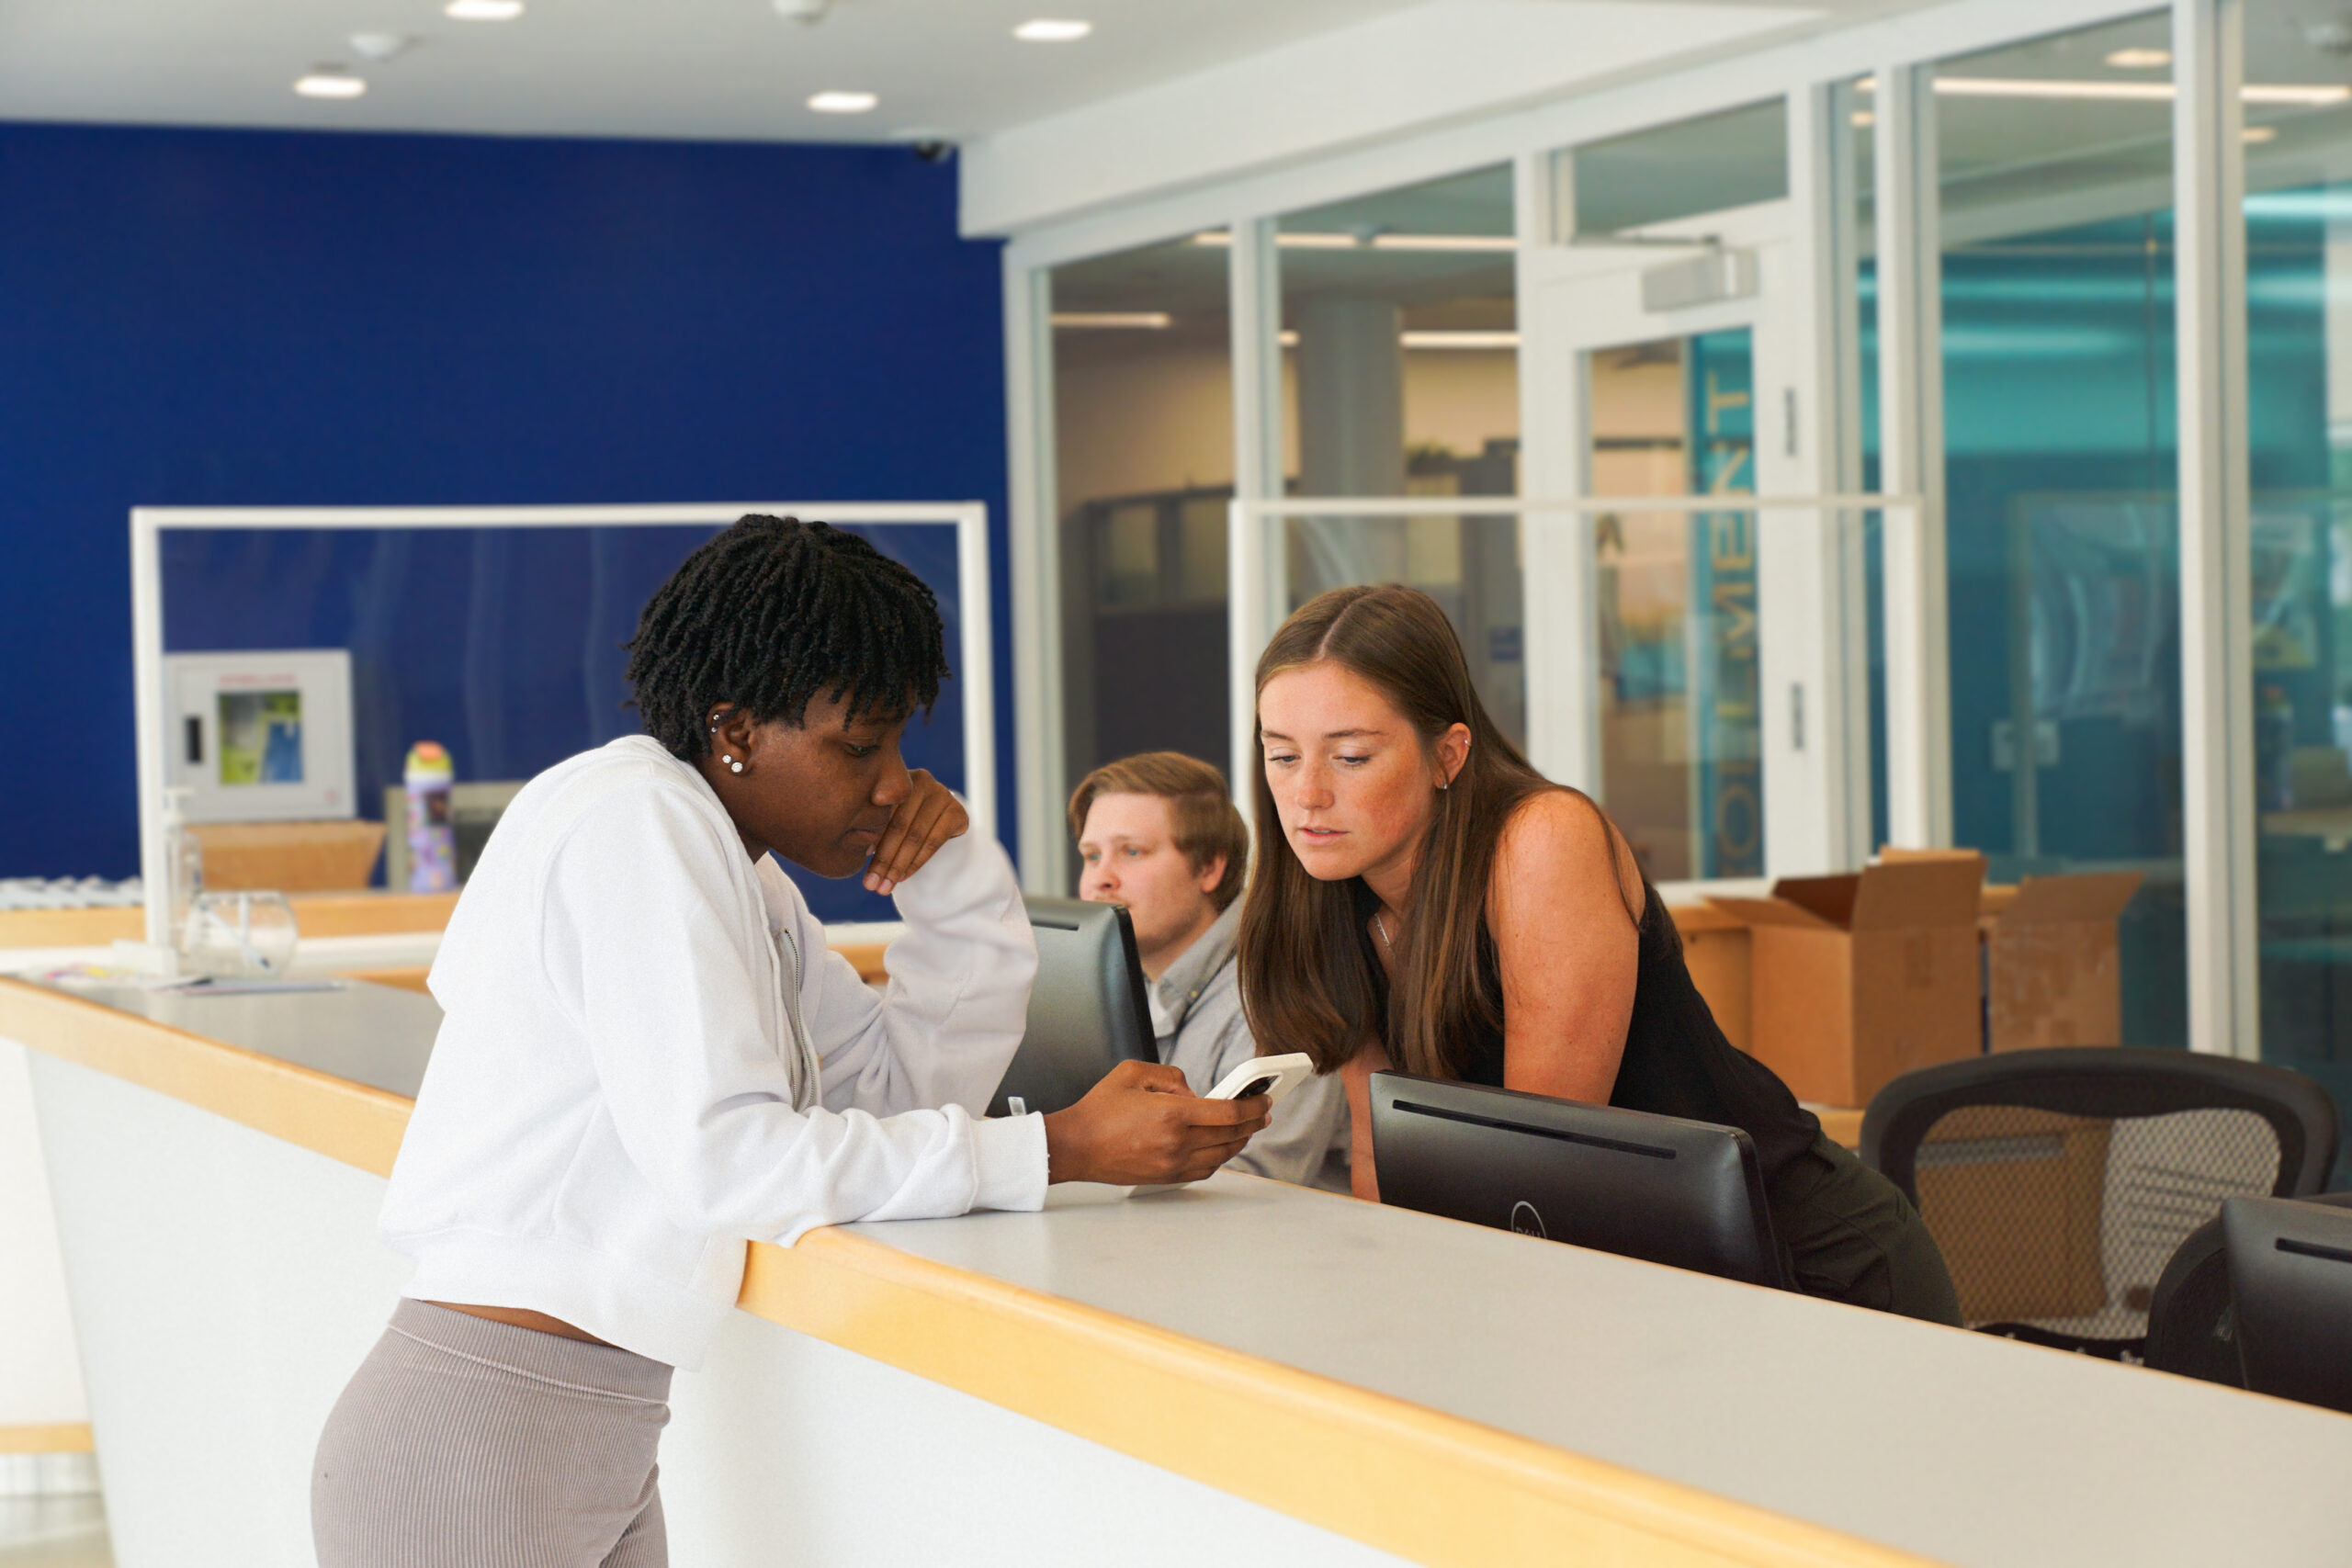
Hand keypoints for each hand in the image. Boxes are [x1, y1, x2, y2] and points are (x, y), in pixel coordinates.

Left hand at [864, 770, 967, 895]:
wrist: (941, 822)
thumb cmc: (904, 821)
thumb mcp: (887, 820)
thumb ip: (875, 829)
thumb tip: (861, 850)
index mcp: (897, 777)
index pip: (883, 811)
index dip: (871, 838)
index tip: (860, 861)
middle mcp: (922, 780)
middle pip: (899, 824)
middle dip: (883, 858)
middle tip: (871, 885)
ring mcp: (943, 794)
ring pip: (916, 836)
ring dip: (898, 865)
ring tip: (885, 887)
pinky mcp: (957, 812)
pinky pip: (934, 842)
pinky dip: (916, 862)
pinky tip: (903, 877)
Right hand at [1042, 1060, 1270, 1185]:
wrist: (1075, 1146)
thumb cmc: (1099, 1109)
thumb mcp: (1132, 1072)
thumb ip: (1171, 1075)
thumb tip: (1194, 1092)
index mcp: (1171, 1113)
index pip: (1228, 1112)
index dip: (1253, 1106)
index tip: (1264, 1099)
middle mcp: (1176, 1142)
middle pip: (1231, 1135)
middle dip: (1253, 1122)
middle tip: (1264, 1113)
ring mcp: (1172, 1164)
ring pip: (1222, 1155)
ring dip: (1240, 1141)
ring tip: (1247, 1129)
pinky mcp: (1166, 1177)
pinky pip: (1205, 1170)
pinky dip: (1220, 1158)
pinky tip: (1223, 1147)